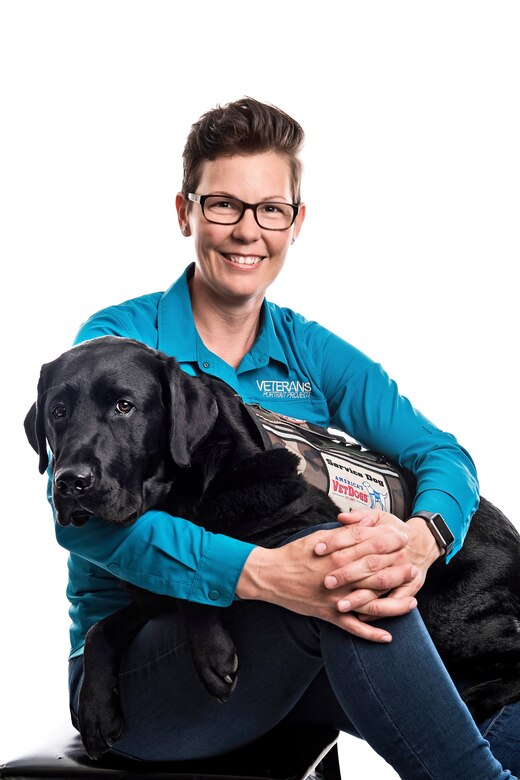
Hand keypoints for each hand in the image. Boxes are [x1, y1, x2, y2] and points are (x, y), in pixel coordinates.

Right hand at [236, 523, 417, 642]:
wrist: (271, 575)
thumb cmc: (295, 554)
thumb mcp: (320, 536)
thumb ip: (346, 532)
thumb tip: (368, 523)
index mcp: (338, 555)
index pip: (371, 548)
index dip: (390, 544)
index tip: (405, 540)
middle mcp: (340, 577)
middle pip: (376, 576)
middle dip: (399, 573)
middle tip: (415, 570)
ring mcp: (335, 598)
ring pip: (370, 604)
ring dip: (394, 605)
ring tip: (411, 603)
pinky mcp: (328, 614)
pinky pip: (353, 627)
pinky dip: (370, 633)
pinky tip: (387, 637)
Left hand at [315, 510, 440, 620]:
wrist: (424, 544)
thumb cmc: (395, 531)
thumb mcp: (381, 517)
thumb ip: (360, 517)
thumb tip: (342, 517)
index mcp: (386, 533)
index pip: (358, 536)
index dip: (337, 541)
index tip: (318, 549)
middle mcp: (395, 553)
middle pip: (369, 563)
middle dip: (347, 574)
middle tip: (327, 582)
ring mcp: (403, 571)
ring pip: (380, 585)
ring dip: (360, 597)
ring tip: (340, 605)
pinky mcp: (409, 588)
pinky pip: (393, 602)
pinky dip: (379, 612)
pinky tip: (360, 618)